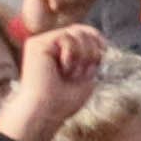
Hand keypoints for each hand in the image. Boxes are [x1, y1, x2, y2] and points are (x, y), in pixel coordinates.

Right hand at [0, 21, 110, 140]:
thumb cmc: (65, 99)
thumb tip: (103, 43)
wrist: (48, 110)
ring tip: (71, 74)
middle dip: (91, 52)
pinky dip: (71, 56)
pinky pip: (65, 38)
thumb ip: (91, 56)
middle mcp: (50, 43)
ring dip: (81, 57)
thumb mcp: (86, 74)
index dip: (96, 38)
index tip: (104, 52)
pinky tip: (62, 70)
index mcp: (60, 50)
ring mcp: (42, 42)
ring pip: (75, 33)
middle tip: (82, 73)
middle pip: (81, 30)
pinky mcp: (37, 44)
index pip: (82, 31)